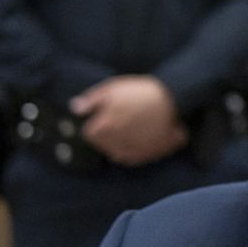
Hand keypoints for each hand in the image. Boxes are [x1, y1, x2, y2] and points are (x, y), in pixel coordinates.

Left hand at [71, 76, 187, 165]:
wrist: (173, 101)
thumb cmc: (140, 93)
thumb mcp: (112, 88)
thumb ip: (91, 100)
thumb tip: (75, 108)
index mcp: (103, 128)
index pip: (89, 133)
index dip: (95, 122)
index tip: (105, 114)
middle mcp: (114, 145)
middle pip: (103, 145)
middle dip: (107, 134)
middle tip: (120, 119)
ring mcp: (131, 152)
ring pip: (116, 153)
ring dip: (118, 144)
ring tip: (131, 128)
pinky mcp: (146, 156)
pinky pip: (132, 158)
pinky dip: (133, 150)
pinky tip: (140, 137)